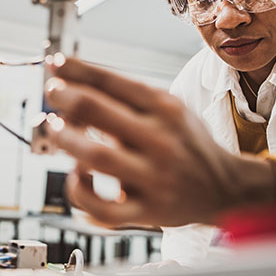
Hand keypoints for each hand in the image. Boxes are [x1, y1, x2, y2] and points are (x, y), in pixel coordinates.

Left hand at [43, 56, 274, 226]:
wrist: (224, 187)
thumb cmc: (189, 144)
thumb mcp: (172, 109)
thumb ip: (131, 98)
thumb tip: (80, 84)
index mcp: (165, 109)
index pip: (111, 80)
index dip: (76, 69)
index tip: (56, 64)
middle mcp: (160, 139)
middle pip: (96, 110)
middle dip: (64, 96)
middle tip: (52, 92)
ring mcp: (154, 177)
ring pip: (95, 156)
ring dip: (65, 139)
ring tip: (54, 128)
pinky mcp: (148, 211)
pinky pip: (103, 209)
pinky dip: (80, 193)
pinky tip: (77, 177)